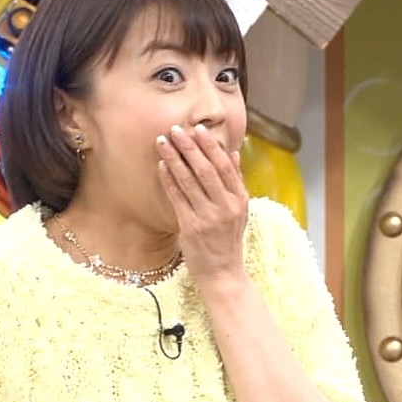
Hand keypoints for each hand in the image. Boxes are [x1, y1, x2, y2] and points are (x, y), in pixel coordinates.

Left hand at [156, 123, 248, 289]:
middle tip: (175, 129)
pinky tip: (161, 166)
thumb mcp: (240, 210)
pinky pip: (177, 198)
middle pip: (206, 169)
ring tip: (163, 141)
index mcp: (240, 199)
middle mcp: (226, 207)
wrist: (223, 273)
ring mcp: (209, 217)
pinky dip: (169, 180)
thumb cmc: (228, 240)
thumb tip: (233, 153)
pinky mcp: (191, 227)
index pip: (225, 166)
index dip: (210, 146)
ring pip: (190, 181)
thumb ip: (235, 181)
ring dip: (175, 158)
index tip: (198, 129)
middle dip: (190, 147)